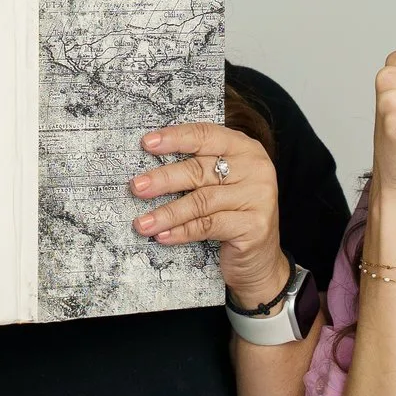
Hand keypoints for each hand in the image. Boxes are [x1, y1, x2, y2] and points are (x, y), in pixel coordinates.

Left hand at [133, 124, 289, 307]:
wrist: (259, 260)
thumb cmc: (232, 216)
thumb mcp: (219, 185)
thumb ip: (197, 169)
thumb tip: (148, 168)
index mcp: (245, 148)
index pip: (206, 135)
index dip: (175, 138)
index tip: (147, 143)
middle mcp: (256, 168)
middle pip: (200, 169)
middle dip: (163, 179)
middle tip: (136, 187)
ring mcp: (258, 197)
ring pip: (201, 201)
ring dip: (167, 212)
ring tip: (142, 222)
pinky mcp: (254, 226)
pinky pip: (208, 226)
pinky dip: (182, 231)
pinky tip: (163, 236)